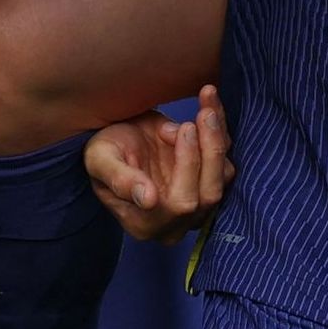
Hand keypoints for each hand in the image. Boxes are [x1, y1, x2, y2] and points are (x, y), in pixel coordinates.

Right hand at [83, 87, 231, 242]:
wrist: (118, 137)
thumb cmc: (105, 150)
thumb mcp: (100, 159)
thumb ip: (120, 179)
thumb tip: (147, 199)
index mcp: (145, 224)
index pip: (179, 204)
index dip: (188, 167)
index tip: (183, 128)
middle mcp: (176, 223)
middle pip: (209, 193)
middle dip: (210, 150)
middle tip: (203, 114)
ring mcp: (198, 206)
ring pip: (224, 177)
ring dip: (218, 137)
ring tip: (205, 106)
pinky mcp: (211, 184)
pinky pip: (227, 161)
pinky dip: (222, 131)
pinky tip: (209, 105)